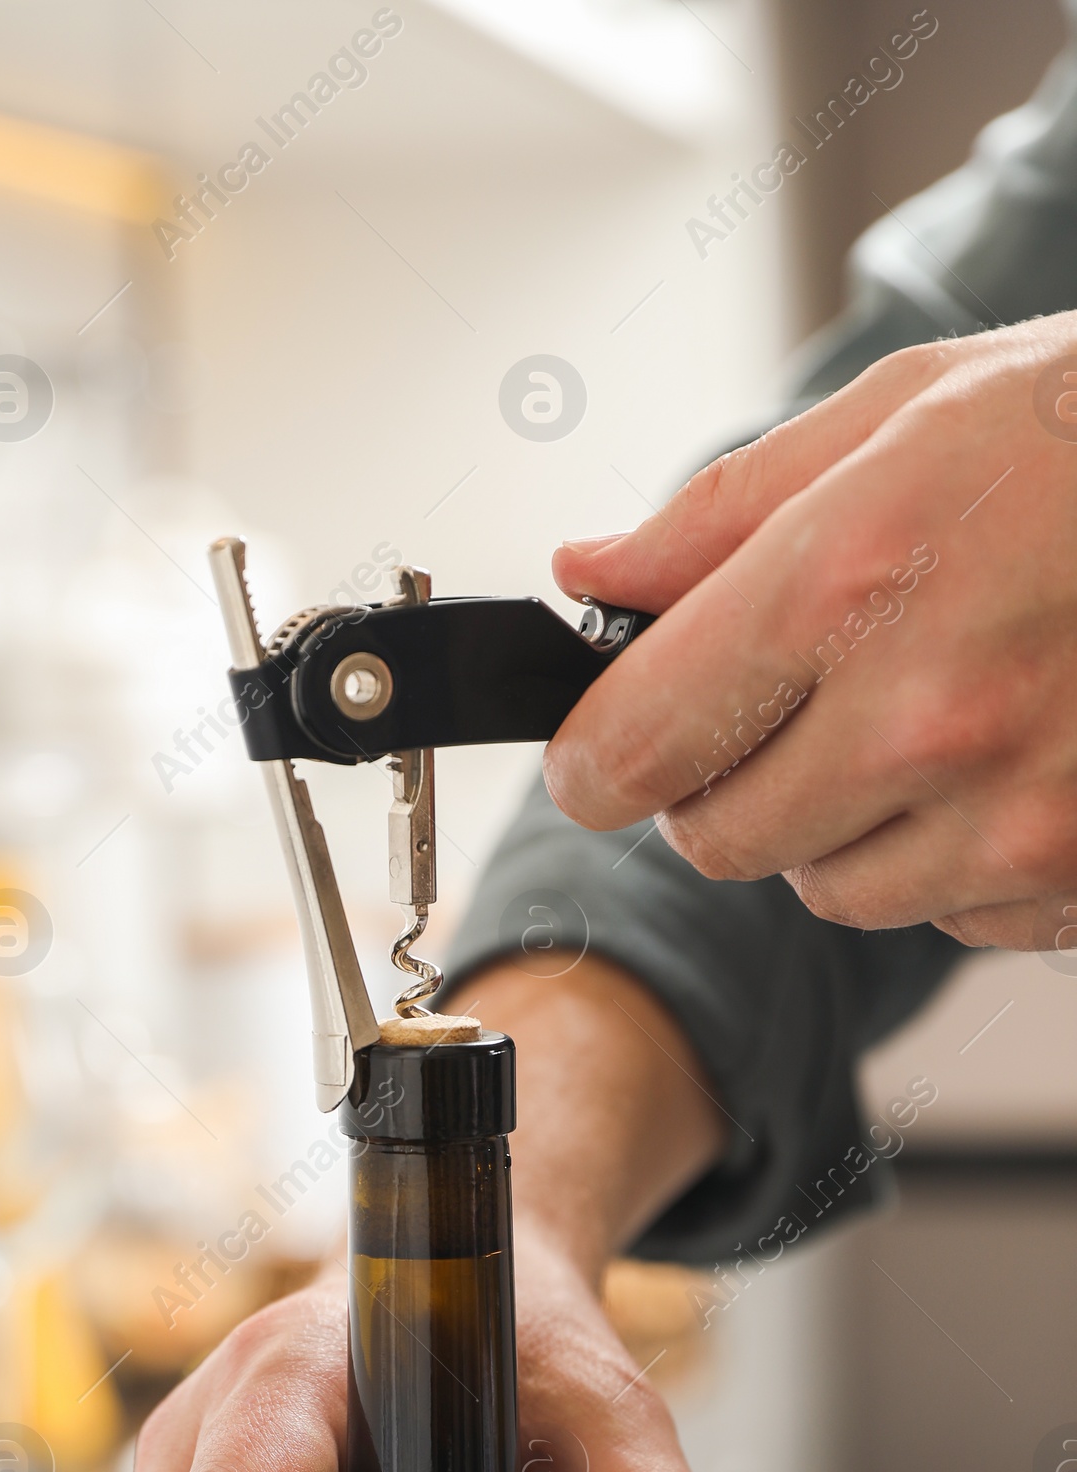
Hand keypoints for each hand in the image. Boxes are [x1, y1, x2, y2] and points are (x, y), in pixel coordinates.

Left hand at [545, 316, 1076, 946]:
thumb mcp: (906, 416)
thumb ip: (722, 516)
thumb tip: (589, 574)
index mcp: (851, 581)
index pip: (633, 743)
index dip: (597, 756)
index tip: (601, 750)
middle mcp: (924, 719)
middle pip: (719, 839)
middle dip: (727, 780)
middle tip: (796, 699)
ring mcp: (1013, 821)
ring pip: (831, 890)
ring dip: (846, 824)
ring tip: (936, 707)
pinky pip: (949, 914)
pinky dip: (954, 859)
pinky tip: (1021, 755)